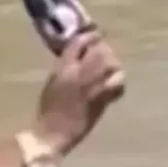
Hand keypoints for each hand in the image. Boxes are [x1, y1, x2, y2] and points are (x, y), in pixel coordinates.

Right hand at [32, 30, 124, 153]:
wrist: (54, 132)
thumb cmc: (49, 107)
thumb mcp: (53, 80)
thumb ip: (66, 65)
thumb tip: (81, 54)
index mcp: (63, 68)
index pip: (79, 43)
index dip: (89, 36)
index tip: (93, 34)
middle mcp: (80, 74)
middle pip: (99, 52)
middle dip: (103, 47)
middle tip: (103, 48)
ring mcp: (94, 88)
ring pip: (111, 66)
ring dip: (112, 62)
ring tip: (110, 64)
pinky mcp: (103, 100)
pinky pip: (118, 84)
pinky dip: (118, 80)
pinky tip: (114, 81)